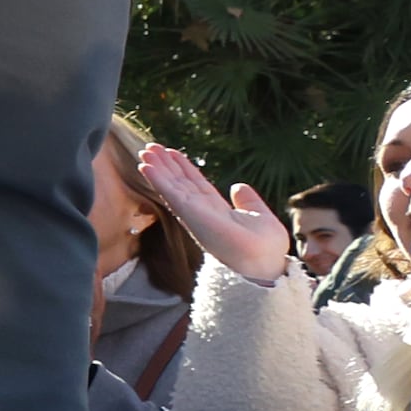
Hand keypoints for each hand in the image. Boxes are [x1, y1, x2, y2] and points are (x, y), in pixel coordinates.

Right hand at [134, 141, 300, 286]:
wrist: (265, 263)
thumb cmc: (267, 248)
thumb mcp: (260, 215)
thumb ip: (248, 201)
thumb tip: (238, 185)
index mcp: (217, 210)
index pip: (195, 184)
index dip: (183, 168)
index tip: (171, 152)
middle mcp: (202, 211)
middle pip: (179, 183)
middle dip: (165, 165)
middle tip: (150, 148)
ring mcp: (195, 213)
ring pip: (172, 187)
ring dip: (157, 169)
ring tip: (144, 151)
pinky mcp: (192, 215)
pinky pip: (172, 194)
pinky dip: (158, 180)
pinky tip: (147, 167)